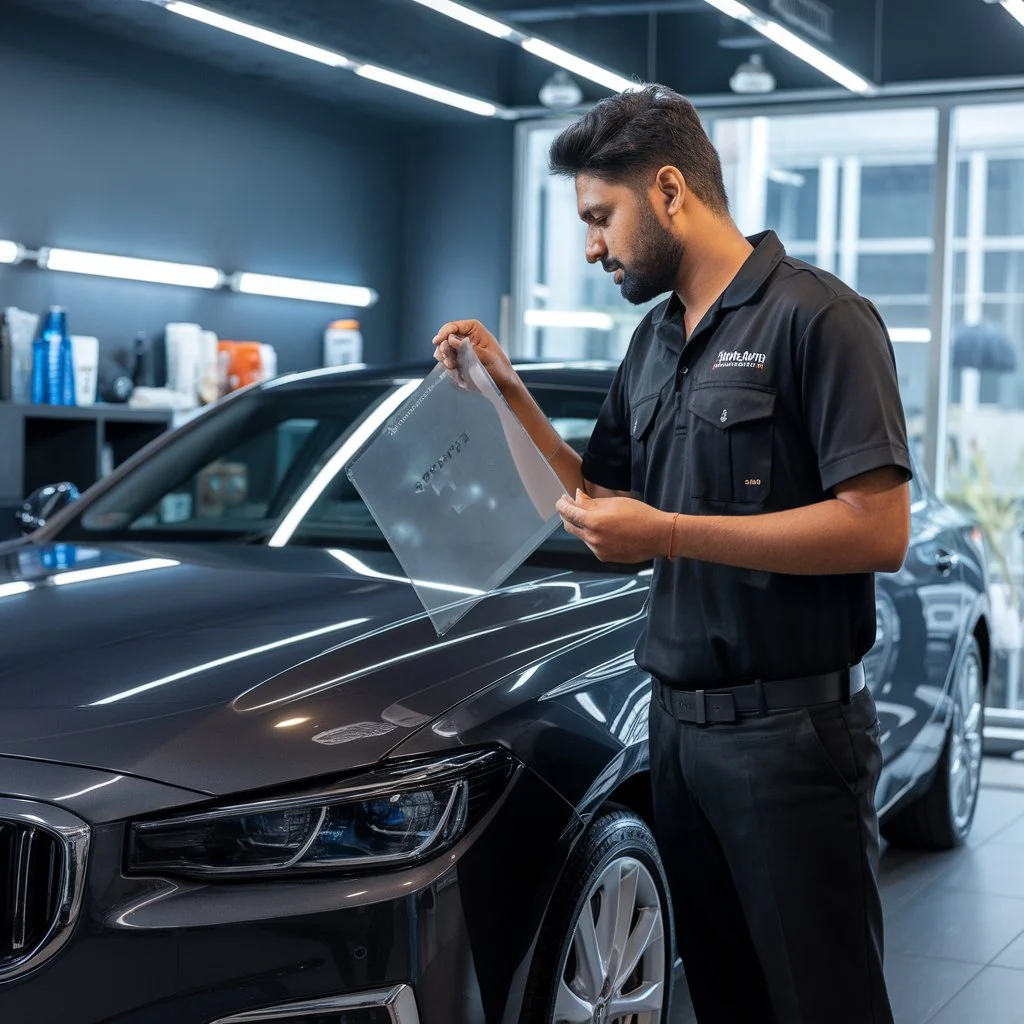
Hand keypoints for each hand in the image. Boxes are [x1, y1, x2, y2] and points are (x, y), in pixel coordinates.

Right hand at [432, 319, 517, 395]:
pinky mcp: (458, 359)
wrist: (501, 383)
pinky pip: (446, 360)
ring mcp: (460, 348)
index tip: (437, 341)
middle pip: (445, 338)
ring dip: (445, 358)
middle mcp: (465, 336)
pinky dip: (448, 365)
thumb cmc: (499, 367)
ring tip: (453, 366)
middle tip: (449, 360)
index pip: (453, 326)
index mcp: (474, 329)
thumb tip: (452, 340)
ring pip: (443, 350)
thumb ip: (469, 348)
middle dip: (444, 349)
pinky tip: (456, 370)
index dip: (443, 333)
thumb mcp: (487, 357)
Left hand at [556, 490, 672, 563]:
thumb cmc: (640, 516)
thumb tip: (577, 497)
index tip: (560, 500)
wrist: (658, 535)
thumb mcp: (614, 503)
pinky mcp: (604, 557)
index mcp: (594, 522)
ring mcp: (598, 550)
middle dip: (567, 515)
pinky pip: (592, 545)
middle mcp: (593, 538)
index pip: (568, 512)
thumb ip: (591, 502)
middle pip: (569, 526)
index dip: (562, 505)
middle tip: (570, 505)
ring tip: (592, 516)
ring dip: (581, 526)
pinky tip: (604, 529)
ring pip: (581, 536)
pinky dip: (592, 536)